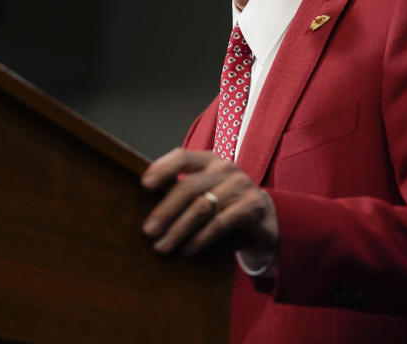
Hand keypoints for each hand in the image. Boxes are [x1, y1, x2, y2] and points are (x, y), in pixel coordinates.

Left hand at [141, 148, 278, 257]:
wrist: (265, 220)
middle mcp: (226, 168)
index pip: (182, 156)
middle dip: (165, 210)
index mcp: (210, 160)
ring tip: (163, 246)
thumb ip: (179, 191)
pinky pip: (220, 223)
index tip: (144, 185)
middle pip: (189, 186)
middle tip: (149, 232)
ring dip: (179, 229)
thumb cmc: (224, 206)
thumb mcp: (204, 193)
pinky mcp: (253, 206)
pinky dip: (201, 238)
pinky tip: (188, 250)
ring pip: (202, 207)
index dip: (162, 168)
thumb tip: (141, 200)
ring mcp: (242, 185)